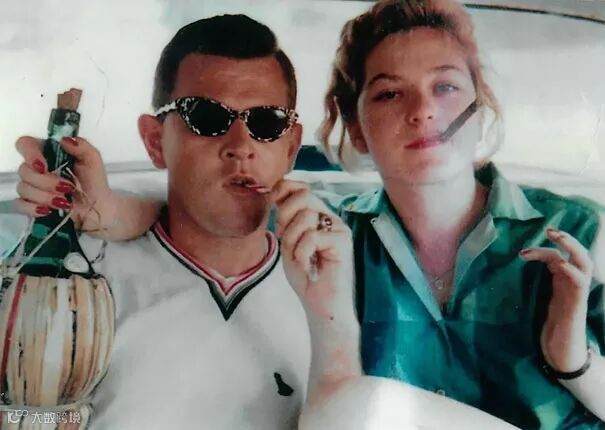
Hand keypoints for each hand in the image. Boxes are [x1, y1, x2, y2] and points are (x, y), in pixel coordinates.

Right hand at [14, 136, 114, 232]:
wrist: (97, 206)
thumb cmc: (93, 182)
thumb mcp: (93, 160)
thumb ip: (82, 146)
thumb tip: (65, 140)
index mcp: (49, 153)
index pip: (26, 144)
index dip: (30, 154)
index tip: (43, 166)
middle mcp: (37, 168)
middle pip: (24, 170)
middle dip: (47, 182)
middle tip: (68, 188)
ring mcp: (33, 186)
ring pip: (24, 188)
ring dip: (45, 196)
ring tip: (65, 202)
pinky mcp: (32, 203)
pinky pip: (21, 205)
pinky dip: (33, 208)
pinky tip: (48, 210)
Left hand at [272, 180, 354, 322]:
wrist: (322, 306)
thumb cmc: (306, 277)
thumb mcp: (288, 243)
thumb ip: (285, 219)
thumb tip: (276, 193)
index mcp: (318, 215)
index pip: (300, 186)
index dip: (282, 191)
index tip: (273, 209)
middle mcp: (330, 218)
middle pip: (303, 195)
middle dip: (285, 217)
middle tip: (287, 241)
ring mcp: (339, 228)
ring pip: (305, 216)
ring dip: (293, 241)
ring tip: (301, 259)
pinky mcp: (343, 241)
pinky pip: (311, 236)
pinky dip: (302, 254)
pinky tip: (309, 267)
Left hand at [520, 227, 592, 371]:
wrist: (561, 351)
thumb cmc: (549, 327)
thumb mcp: (538, 301)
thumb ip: (532, 286)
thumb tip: (507, 274)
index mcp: (563, 283)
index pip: (560, 258)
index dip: (546, 248)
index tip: (525, 248)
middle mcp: (573, 284)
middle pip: (579, 254)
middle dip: (566, 239)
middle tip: (549, 228)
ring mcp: (577, 293)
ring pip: (584, 262)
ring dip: (571, 246)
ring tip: (553, 235)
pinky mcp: (576, 304)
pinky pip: (579, 282)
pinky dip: (570, 269)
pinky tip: (558, 263)